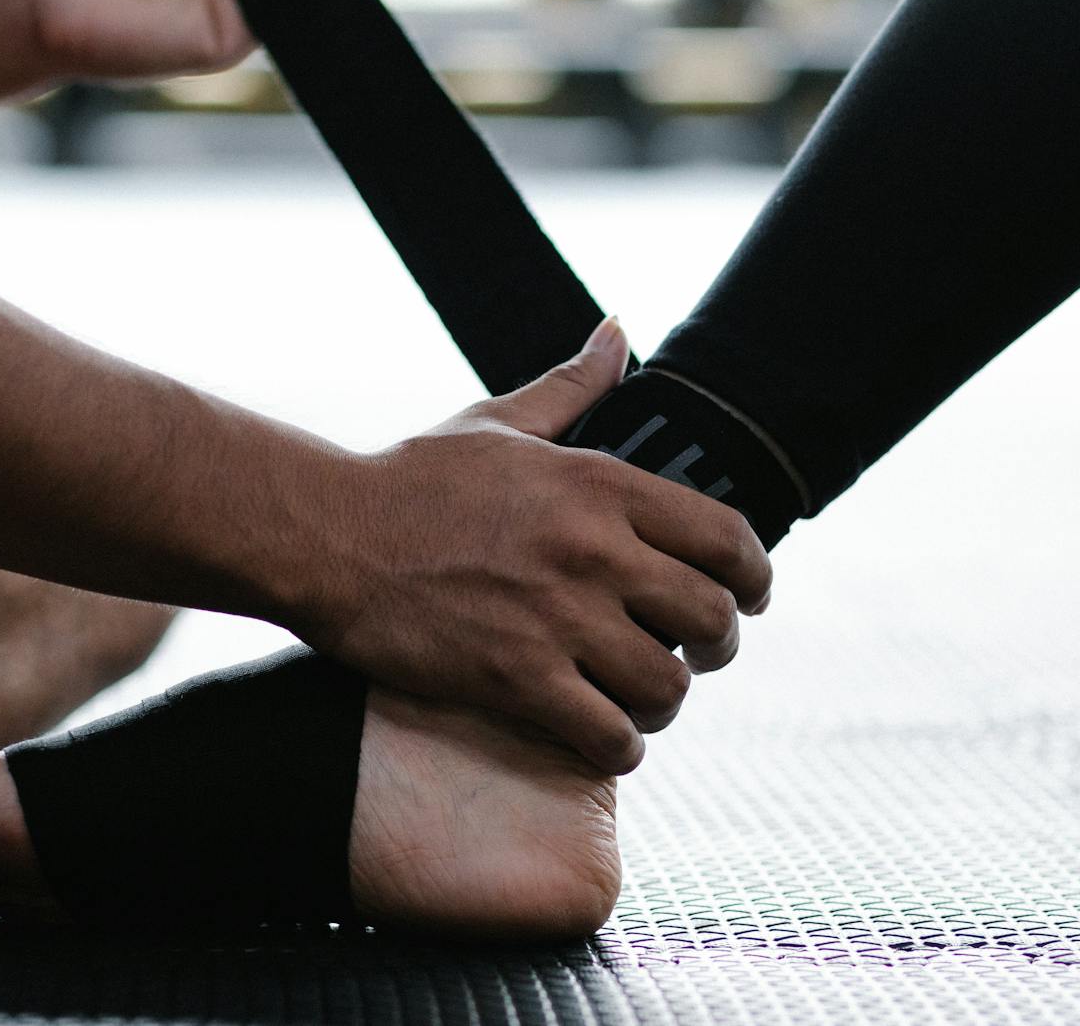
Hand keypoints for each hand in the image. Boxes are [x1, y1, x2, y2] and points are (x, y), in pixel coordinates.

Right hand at [290, 319, 772, 775]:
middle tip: (691, 655)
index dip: (754, 578)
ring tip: (641, 700)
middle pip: (712, 619)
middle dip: (716, 646)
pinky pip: (608, 737)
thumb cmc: (408, 480)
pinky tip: (602, 737)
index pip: (728, 539)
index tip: (747, 596)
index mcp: (599, 484)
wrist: (326, 536)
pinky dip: (618, 747)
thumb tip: (619, 332)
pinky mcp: (516, 680)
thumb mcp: (497, 422)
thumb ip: (571, 386)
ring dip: (664, 703)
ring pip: (666, 687)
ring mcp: (556, 619)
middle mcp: (592, 551)